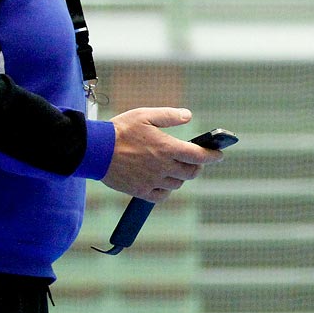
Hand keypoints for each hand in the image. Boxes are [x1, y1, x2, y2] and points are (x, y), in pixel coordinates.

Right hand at [102, 107, 220, 199]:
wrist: (95, 150)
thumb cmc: (120, 130)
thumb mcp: (145, 115)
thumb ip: (169, 116)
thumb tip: (188, 116)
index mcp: (167, 148)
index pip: (199, 155)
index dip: (213, 156)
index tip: (219, 155)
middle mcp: (163, 167)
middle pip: (191, 173)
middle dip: (197, 166)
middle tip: (194, 160)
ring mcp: (152, 181)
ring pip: (177, 184)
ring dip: (180, 177)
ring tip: (174, 168)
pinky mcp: (140, 191)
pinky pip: (161, 196)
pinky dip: (165, 190)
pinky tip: (162, 181)